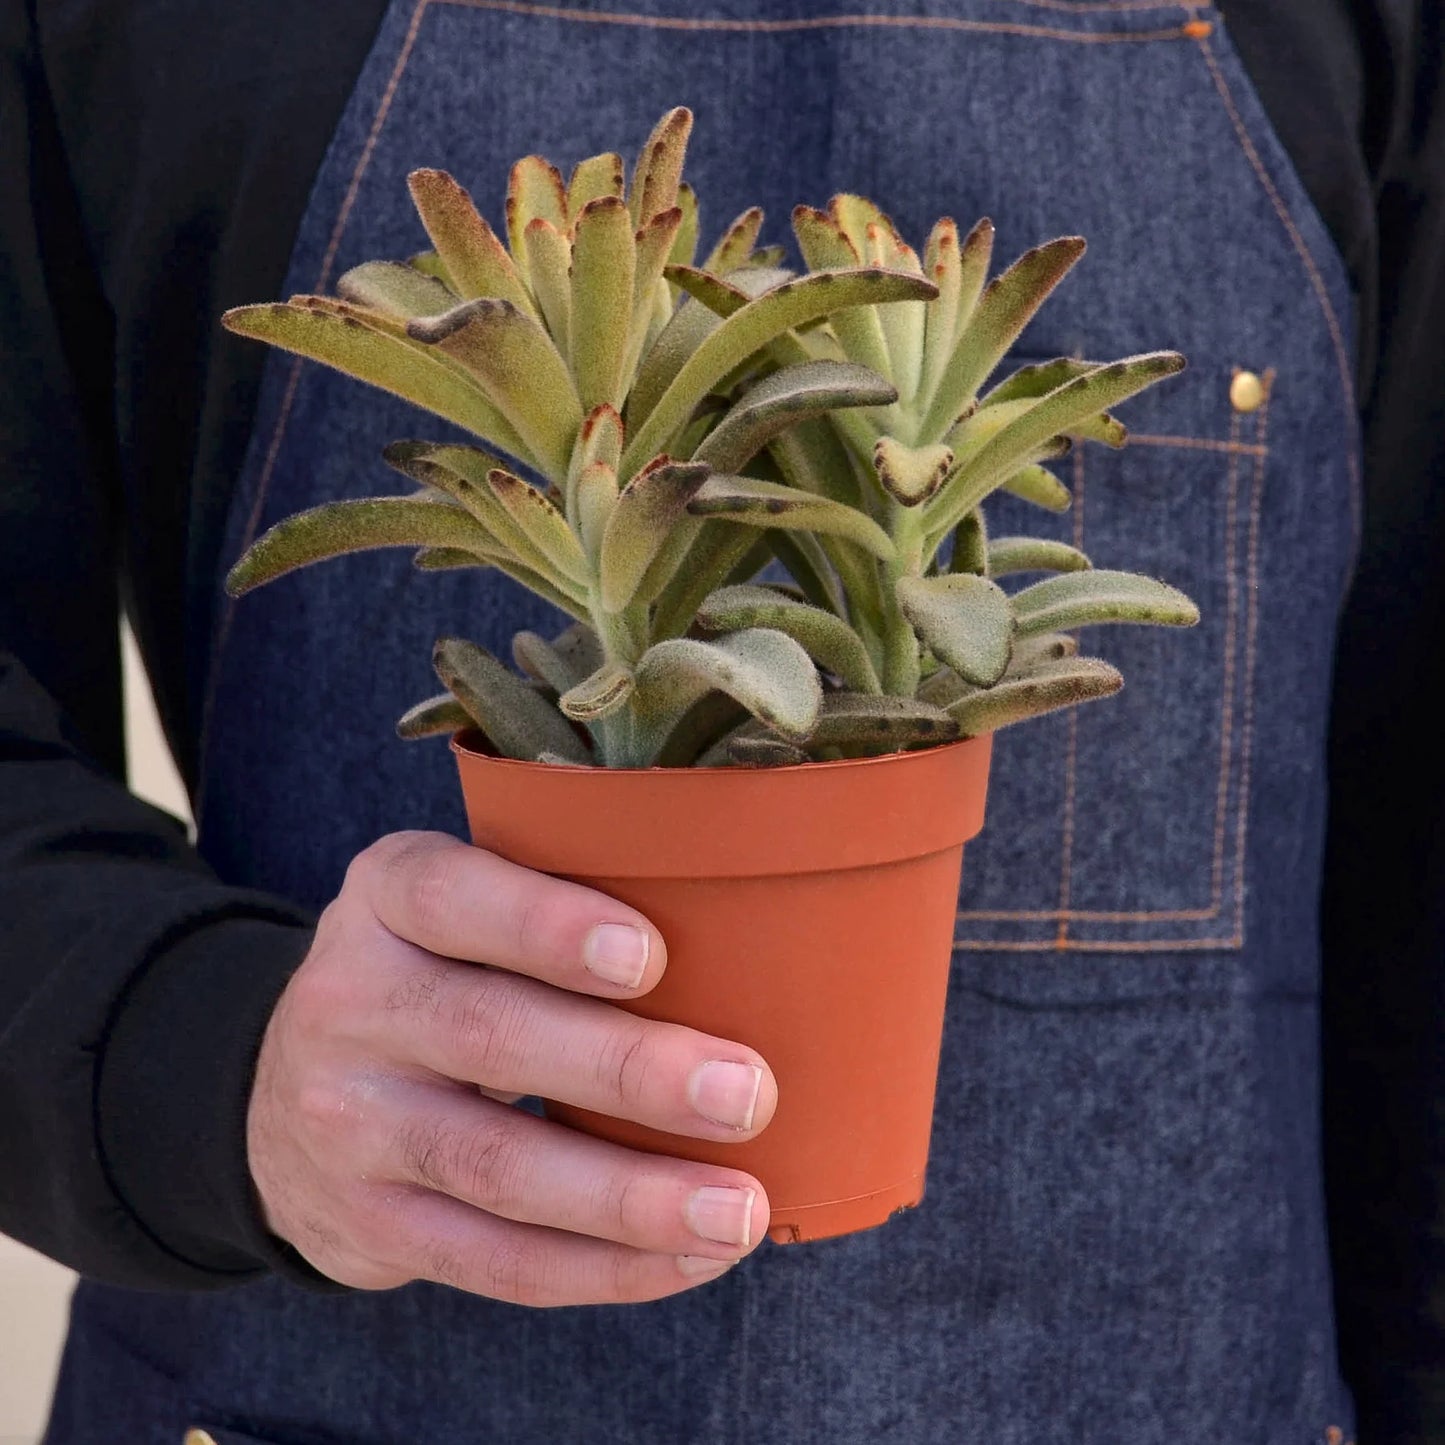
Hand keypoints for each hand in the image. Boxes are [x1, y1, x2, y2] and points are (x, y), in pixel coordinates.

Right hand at [247, 830, 775, 1304]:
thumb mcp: (462, 906)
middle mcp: (350, 1002)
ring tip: (738, 1209)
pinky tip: (688, 1257)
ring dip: (629, 1197)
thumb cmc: (439, 973)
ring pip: (497, 1167)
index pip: (453, 898)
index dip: (546, 926)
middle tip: (746, 1093)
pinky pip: (492, 1260)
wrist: (288, 1092)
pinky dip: (601, 1268)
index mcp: (386, 900)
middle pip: (489, 1036)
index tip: (650, 956)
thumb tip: (747, 934)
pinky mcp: (368, 1225)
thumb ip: (557, 901)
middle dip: (627, 1071)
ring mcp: (348, 1124)